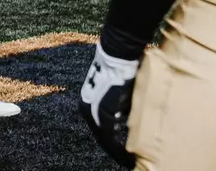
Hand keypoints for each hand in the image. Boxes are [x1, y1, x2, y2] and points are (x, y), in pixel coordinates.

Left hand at [79, 43, 138, 168]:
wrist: (118, 55)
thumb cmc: (122, 68)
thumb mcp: (120, 92)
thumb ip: (121, 107)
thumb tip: (128, 120)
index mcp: (89, 103)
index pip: (100, 129)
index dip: (112, 144)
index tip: (124, 154)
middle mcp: (86, 109)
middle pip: (101, 136)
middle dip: (115, 151)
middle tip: (128, 161)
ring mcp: (92, 111)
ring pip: (104, 139)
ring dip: (117, 152)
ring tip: (129, 162)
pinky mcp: (100, 112)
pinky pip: (108, 136)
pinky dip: (118, 148)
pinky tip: (128, 157)